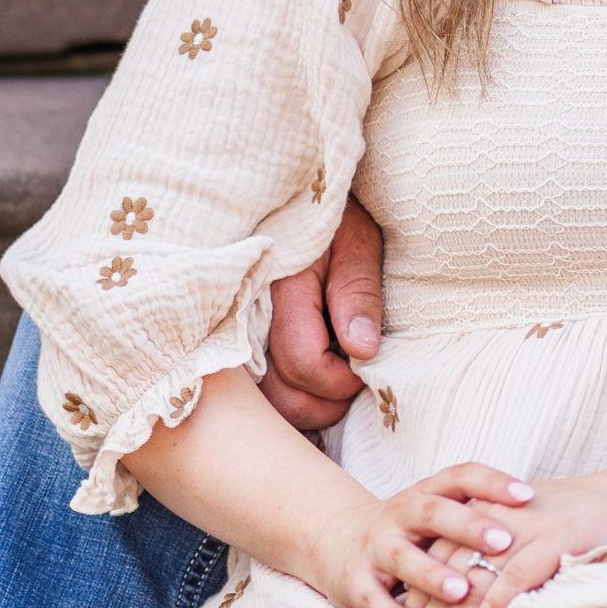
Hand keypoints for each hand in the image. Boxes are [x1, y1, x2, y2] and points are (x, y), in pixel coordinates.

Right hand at [261, 196, 385, 430]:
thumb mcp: (358, 240)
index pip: (302, 362)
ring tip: (337, 378)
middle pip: (280, 396)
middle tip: (354, 381)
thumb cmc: (337, 219)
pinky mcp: (241, 343)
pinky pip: (258, 392)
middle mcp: (250, 318)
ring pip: (266, 403)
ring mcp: (240, 334)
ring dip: (306, 406)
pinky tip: (314, 381)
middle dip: (325, 403)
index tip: (366, 365)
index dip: (341, 380)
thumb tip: (363, 350)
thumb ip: (358, 291)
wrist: (301, 201)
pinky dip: (288, 399)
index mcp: (282, 290)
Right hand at [306, 463, 535, 607]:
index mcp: (426, 492)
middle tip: (505, 540)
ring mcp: (377, 546)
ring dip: (433, 574)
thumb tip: (541, 519)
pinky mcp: (356, 581)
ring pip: (403, 556)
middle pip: (433, 511)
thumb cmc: (410, 531)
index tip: (529, 495)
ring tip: (463, 590)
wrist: (340, 542)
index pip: (461, 476)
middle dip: (468, 526)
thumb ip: (476, 516)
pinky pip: (373, 599)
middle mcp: (401, 513)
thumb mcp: (438, 516)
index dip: (493, 482)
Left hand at [399, 475, 606, 607]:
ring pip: (469, 585)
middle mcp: (496, 516)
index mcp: (486, 510)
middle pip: (443, 577)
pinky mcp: (551, 539)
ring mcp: (524, 527)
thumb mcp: (530, 525)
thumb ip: (498, 550)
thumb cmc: (585, 516)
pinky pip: (509, 581)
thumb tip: (468, 600)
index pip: (435, 563)